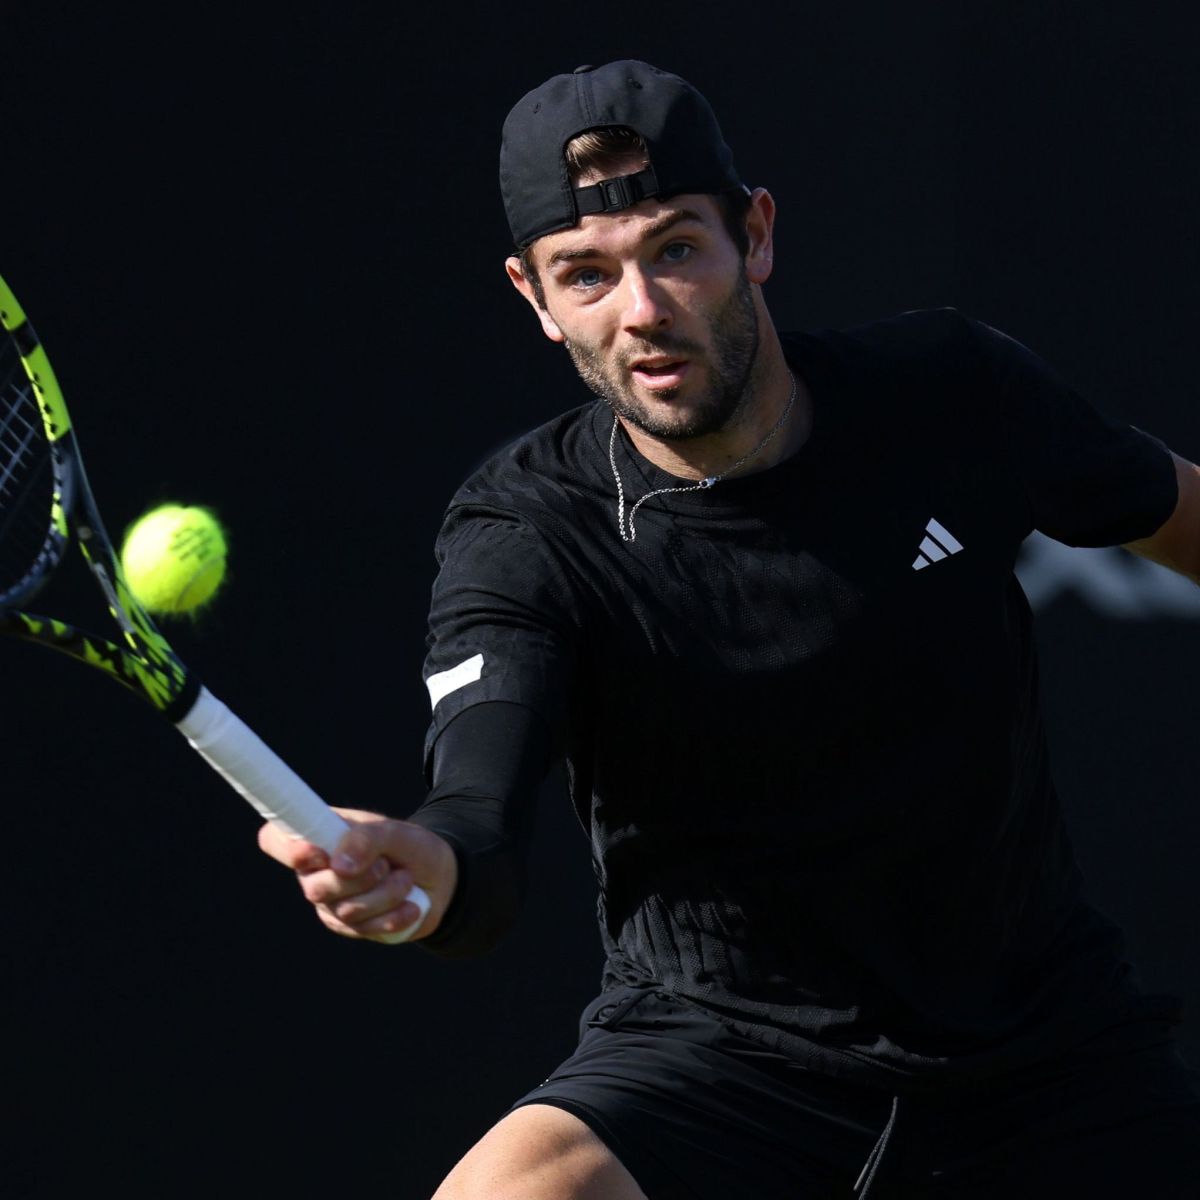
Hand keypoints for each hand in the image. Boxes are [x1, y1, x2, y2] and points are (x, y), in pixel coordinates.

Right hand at [258, 808, 457, 942]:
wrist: (440, 879)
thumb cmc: (412, 847)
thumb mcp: (396, 832)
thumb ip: (367, 839)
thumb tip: (338, 865)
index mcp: (319, 834)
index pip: (275, 838)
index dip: (286, 849)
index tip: (318, 853)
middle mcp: (315, 870)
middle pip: (315, 887)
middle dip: (360, 878)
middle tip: (387, 865)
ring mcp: (329, 902)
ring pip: (344, 910)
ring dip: (385, 894)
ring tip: (405, 879)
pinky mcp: (349, 927)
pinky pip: (364, 930)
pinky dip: (393, 916)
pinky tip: (410, 905)